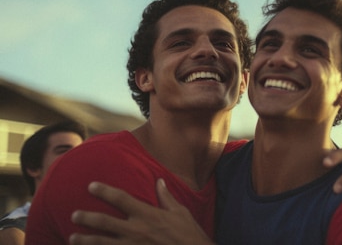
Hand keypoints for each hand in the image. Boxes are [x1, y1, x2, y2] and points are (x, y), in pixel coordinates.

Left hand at [69, 180, 214, 244]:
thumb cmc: (189, 235)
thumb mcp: (181, 213)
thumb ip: (166, 198)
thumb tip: (159, 181)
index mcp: (148, 215)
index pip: (121, 199)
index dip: (104, 191)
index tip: (91, 186)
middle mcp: (137, 230)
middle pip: (104, 222)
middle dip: (86, 217)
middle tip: (74, 215)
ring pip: (101, 242)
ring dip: (85, 240)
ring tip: (72, 238)